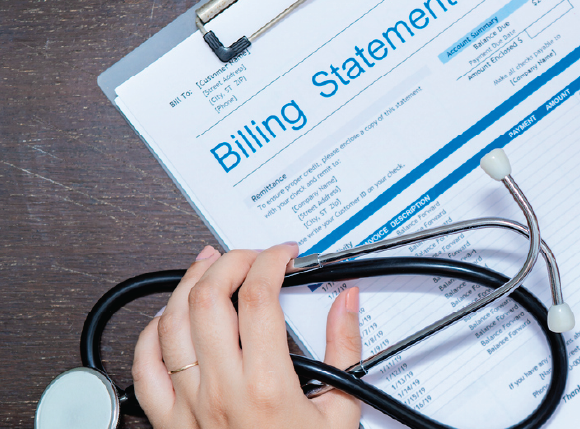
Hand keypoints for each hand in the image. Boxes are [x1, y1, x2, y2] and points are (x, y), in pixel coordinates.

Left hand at [132, 243, 361, 427]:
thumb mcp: (340, 413)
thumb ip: (345, 351)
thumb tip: (346, 303)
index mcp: (266, 386)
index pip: (258, 297)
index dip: (271, 262)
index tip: (283, 256)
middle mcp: (220, 391)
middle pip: (208, 298)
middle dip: (229, 261)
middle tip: (249, 256)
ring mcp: (188, 405)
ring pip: (170, 321)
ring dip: (189, 283)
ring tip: (208, 266)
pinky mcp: (168, 421)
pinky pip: (143, 365)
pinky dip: (152, 331)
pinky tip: (170, 317)